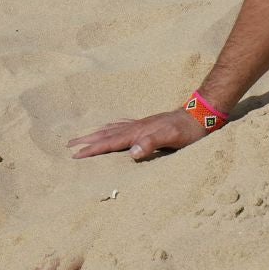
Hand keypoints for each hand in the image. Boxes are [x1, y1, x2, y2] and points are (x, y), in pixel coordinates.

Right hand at [66, 109, 208, 159]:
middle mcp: (136, 127)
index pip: (110, 142)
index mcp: (138, 133)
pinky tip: (110, 127)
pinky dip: (112, 127)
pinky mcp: (149, 124)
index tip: (74, 156)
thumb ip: (152, 143)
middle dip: (87, 140)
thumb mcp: (172, 138)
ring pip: (113, 129)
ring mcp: (142, 124)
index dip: (93, 149)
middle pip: (106, 133)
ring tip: (82, 137)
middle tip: (67, 145)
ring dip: (96, 134)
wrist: (201, 113)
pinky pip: (124, 125)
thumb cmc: (188, 130)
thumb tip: (131, 153)